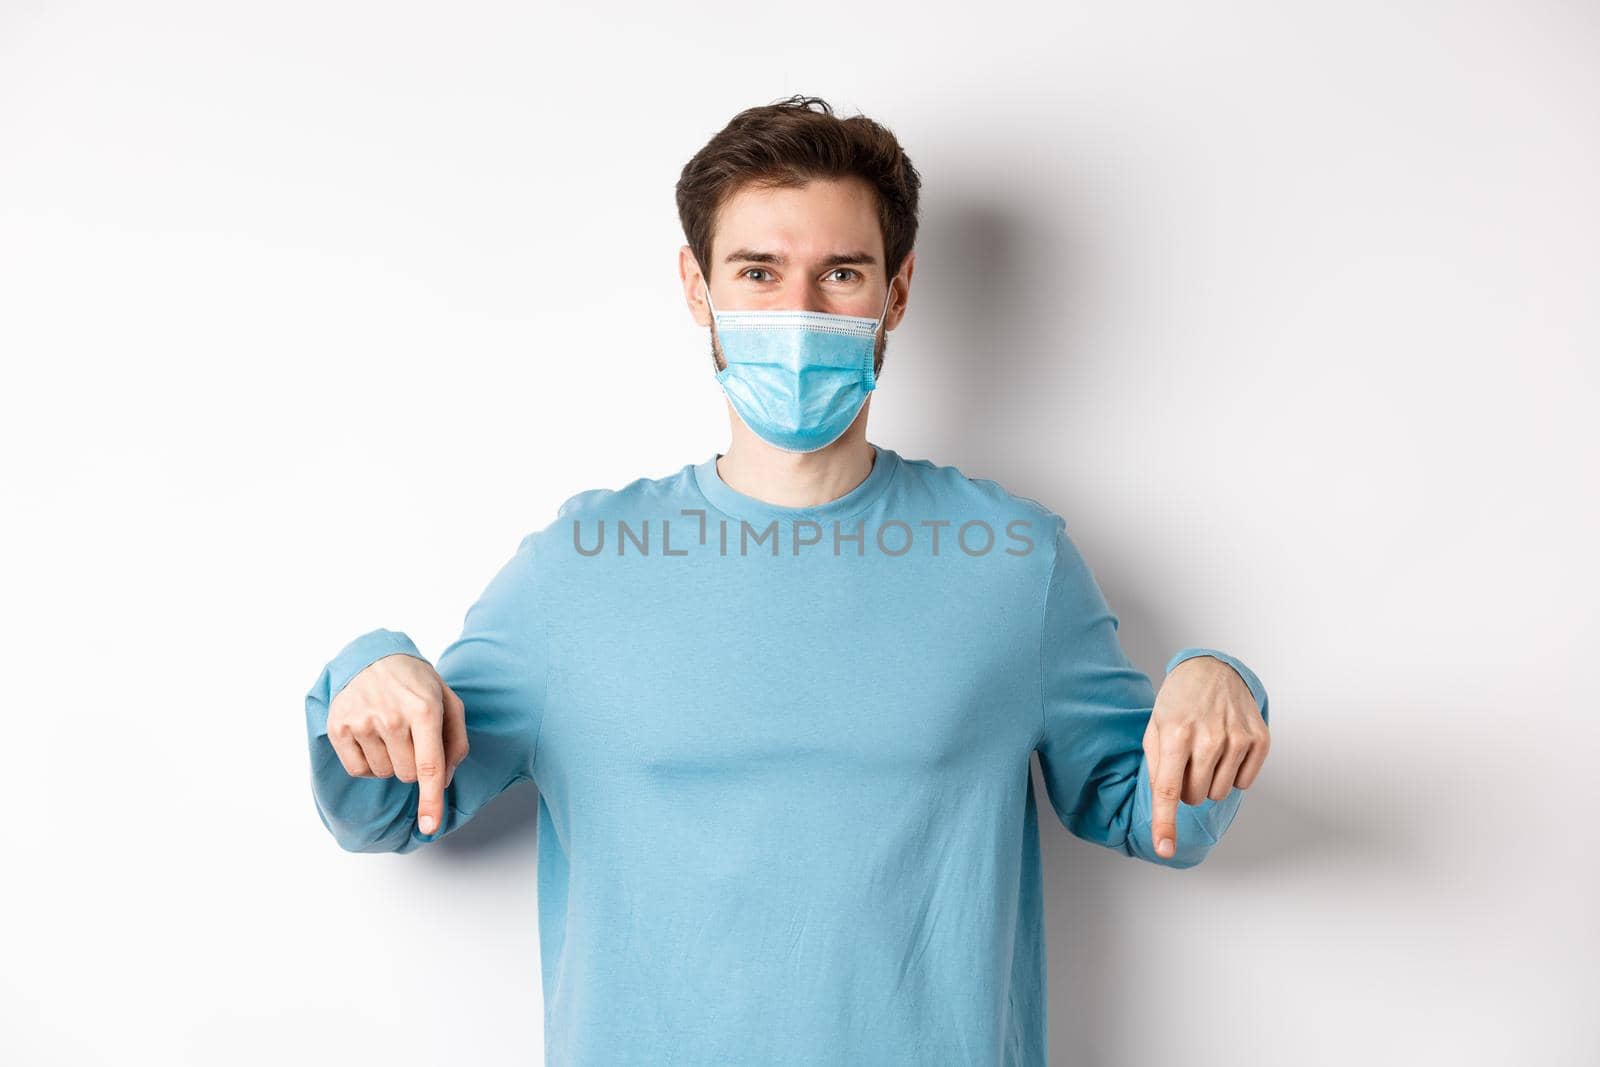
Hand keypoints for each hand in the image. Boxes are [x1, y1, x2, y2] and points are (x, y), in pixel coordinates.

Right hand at [326, 653, 468, 835]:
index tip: (429, 827)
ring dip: (391, 762)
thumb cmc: (416, 684)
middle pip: (408, 776)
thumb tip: (445, 780)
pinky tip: (372, 738)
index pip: (429, 767)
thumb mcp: (448, 702)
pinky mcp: (338, 727)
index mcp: (424, 710)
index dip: (431, 801)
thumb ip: (455, 742)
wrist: (374, 656)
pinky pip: (358, 771)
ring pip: (383, 774)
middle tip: (411, 735)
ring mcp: (362, 722)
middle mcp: (391, 718)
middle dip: (414, 764)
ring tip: (390, 731)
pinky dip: (369, 763)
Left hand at [1143, 656, 1269, 858]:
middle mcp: (1208, 737)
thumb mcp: (1154, 728)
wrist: (1212, 670)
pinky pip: (1244, 783)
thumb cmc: (1178, 703)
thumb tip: (1163, 805)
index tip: (1165, 850)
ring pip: (1219, 793)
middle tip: (1185, 762)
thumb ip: (1155, 767)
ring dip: (1209, 782)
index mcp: (1175, 734)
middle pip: (1194, 797)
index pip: (1167, 790)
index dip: (1165, 824)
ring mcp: (1237, 737)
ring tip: (1205, 754)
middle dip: (1186, 788)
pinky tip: (1226, 751)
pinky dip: (1232, 775)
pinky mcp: (1260, 738)